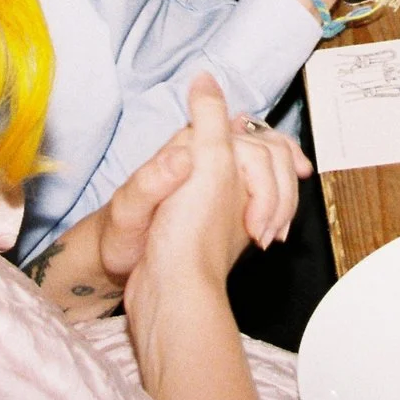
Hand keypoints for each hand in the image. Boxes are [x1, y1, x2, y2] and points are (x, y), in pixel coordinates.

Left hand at [98, 96, 311, 286]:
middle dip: (282, 183)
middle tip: (273, 227)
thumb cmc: (120, 234)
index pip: (244, 140)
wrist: (115, 258)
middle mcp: (207, 156)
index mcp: (188, 150)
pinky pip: (262, 184)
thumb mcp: (129, 208)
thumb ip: (151, 181)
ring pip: (270, 163)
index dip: (263, 174)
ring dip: (284, 191)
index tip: (257, 221)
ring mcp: (218, 174)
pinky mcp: (224, 195)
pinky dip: (277, 200)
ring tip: (278, 229)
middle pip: (265, 147)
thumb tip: (182, 156)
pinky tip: (274, 226)